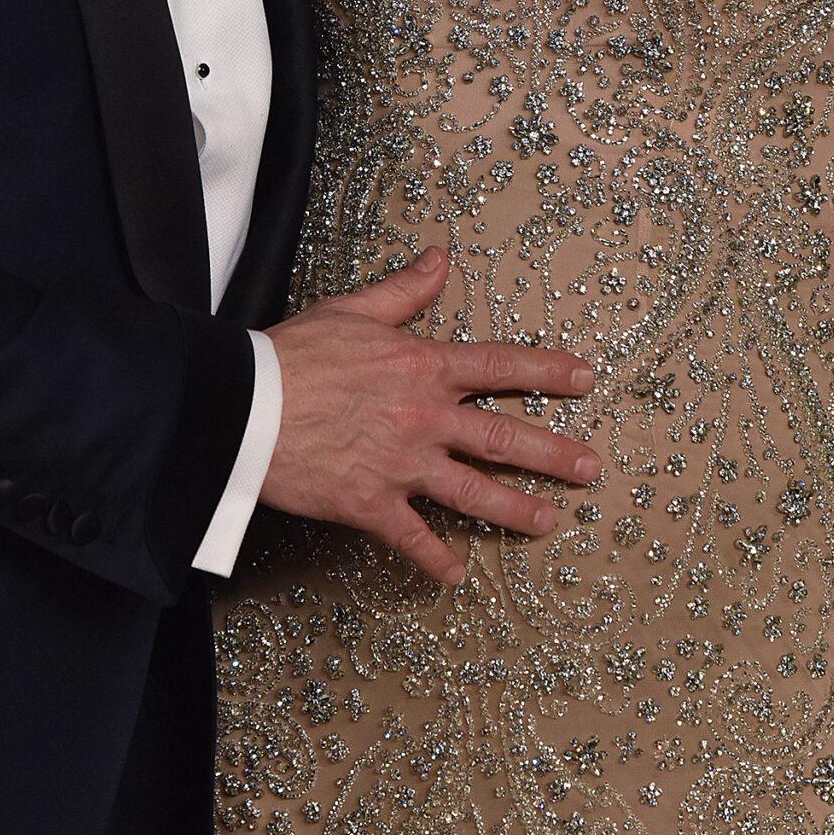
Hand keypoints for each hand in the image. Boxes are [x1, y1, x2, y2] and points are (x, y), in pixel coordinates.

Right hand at [262, 247, 599, 586]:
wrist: (243, 406)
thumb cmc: (292, 356)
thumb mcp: (352, 311)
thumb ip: (404, 291)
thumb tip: (440, 259)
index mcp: (422, 368)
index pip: (501, 368)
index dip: (548, 371)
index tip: (585, 379)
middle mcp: (424, 419)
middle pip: (505, 438)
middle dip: (554, 454)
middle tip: (591, 468)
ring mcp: (402, 465)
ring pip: (474, 493)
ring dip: (516, 510)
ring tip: (549, 523)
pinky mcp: (372, 504)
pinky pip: (412, 539)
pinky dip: (435, 560)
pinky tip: (456, 575)